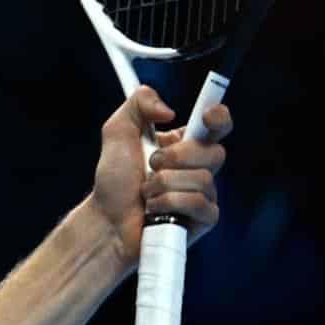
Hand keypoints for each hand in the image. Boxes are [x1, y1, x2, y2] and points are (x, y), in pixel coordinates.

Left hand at [85, 84, 232, 269]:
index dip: (218, 118)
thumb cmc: (114, 180)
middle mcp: (200, 167)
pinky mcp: (203, 218)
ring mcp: (204, 193)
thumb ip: (139, 105)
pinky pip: (198, 203)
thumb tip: (170, 110)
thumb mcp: (118, 132)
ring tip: (146, 192)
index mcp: (186, 144)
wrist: (106, 219)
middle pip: (214, 152)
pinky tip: (154, 209)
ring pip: (203, 179)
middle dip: (176, 157)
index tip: (204, 117)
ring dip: (163, 184)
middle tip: (151, 165)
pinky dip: (168, 203)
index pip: (218, 125)